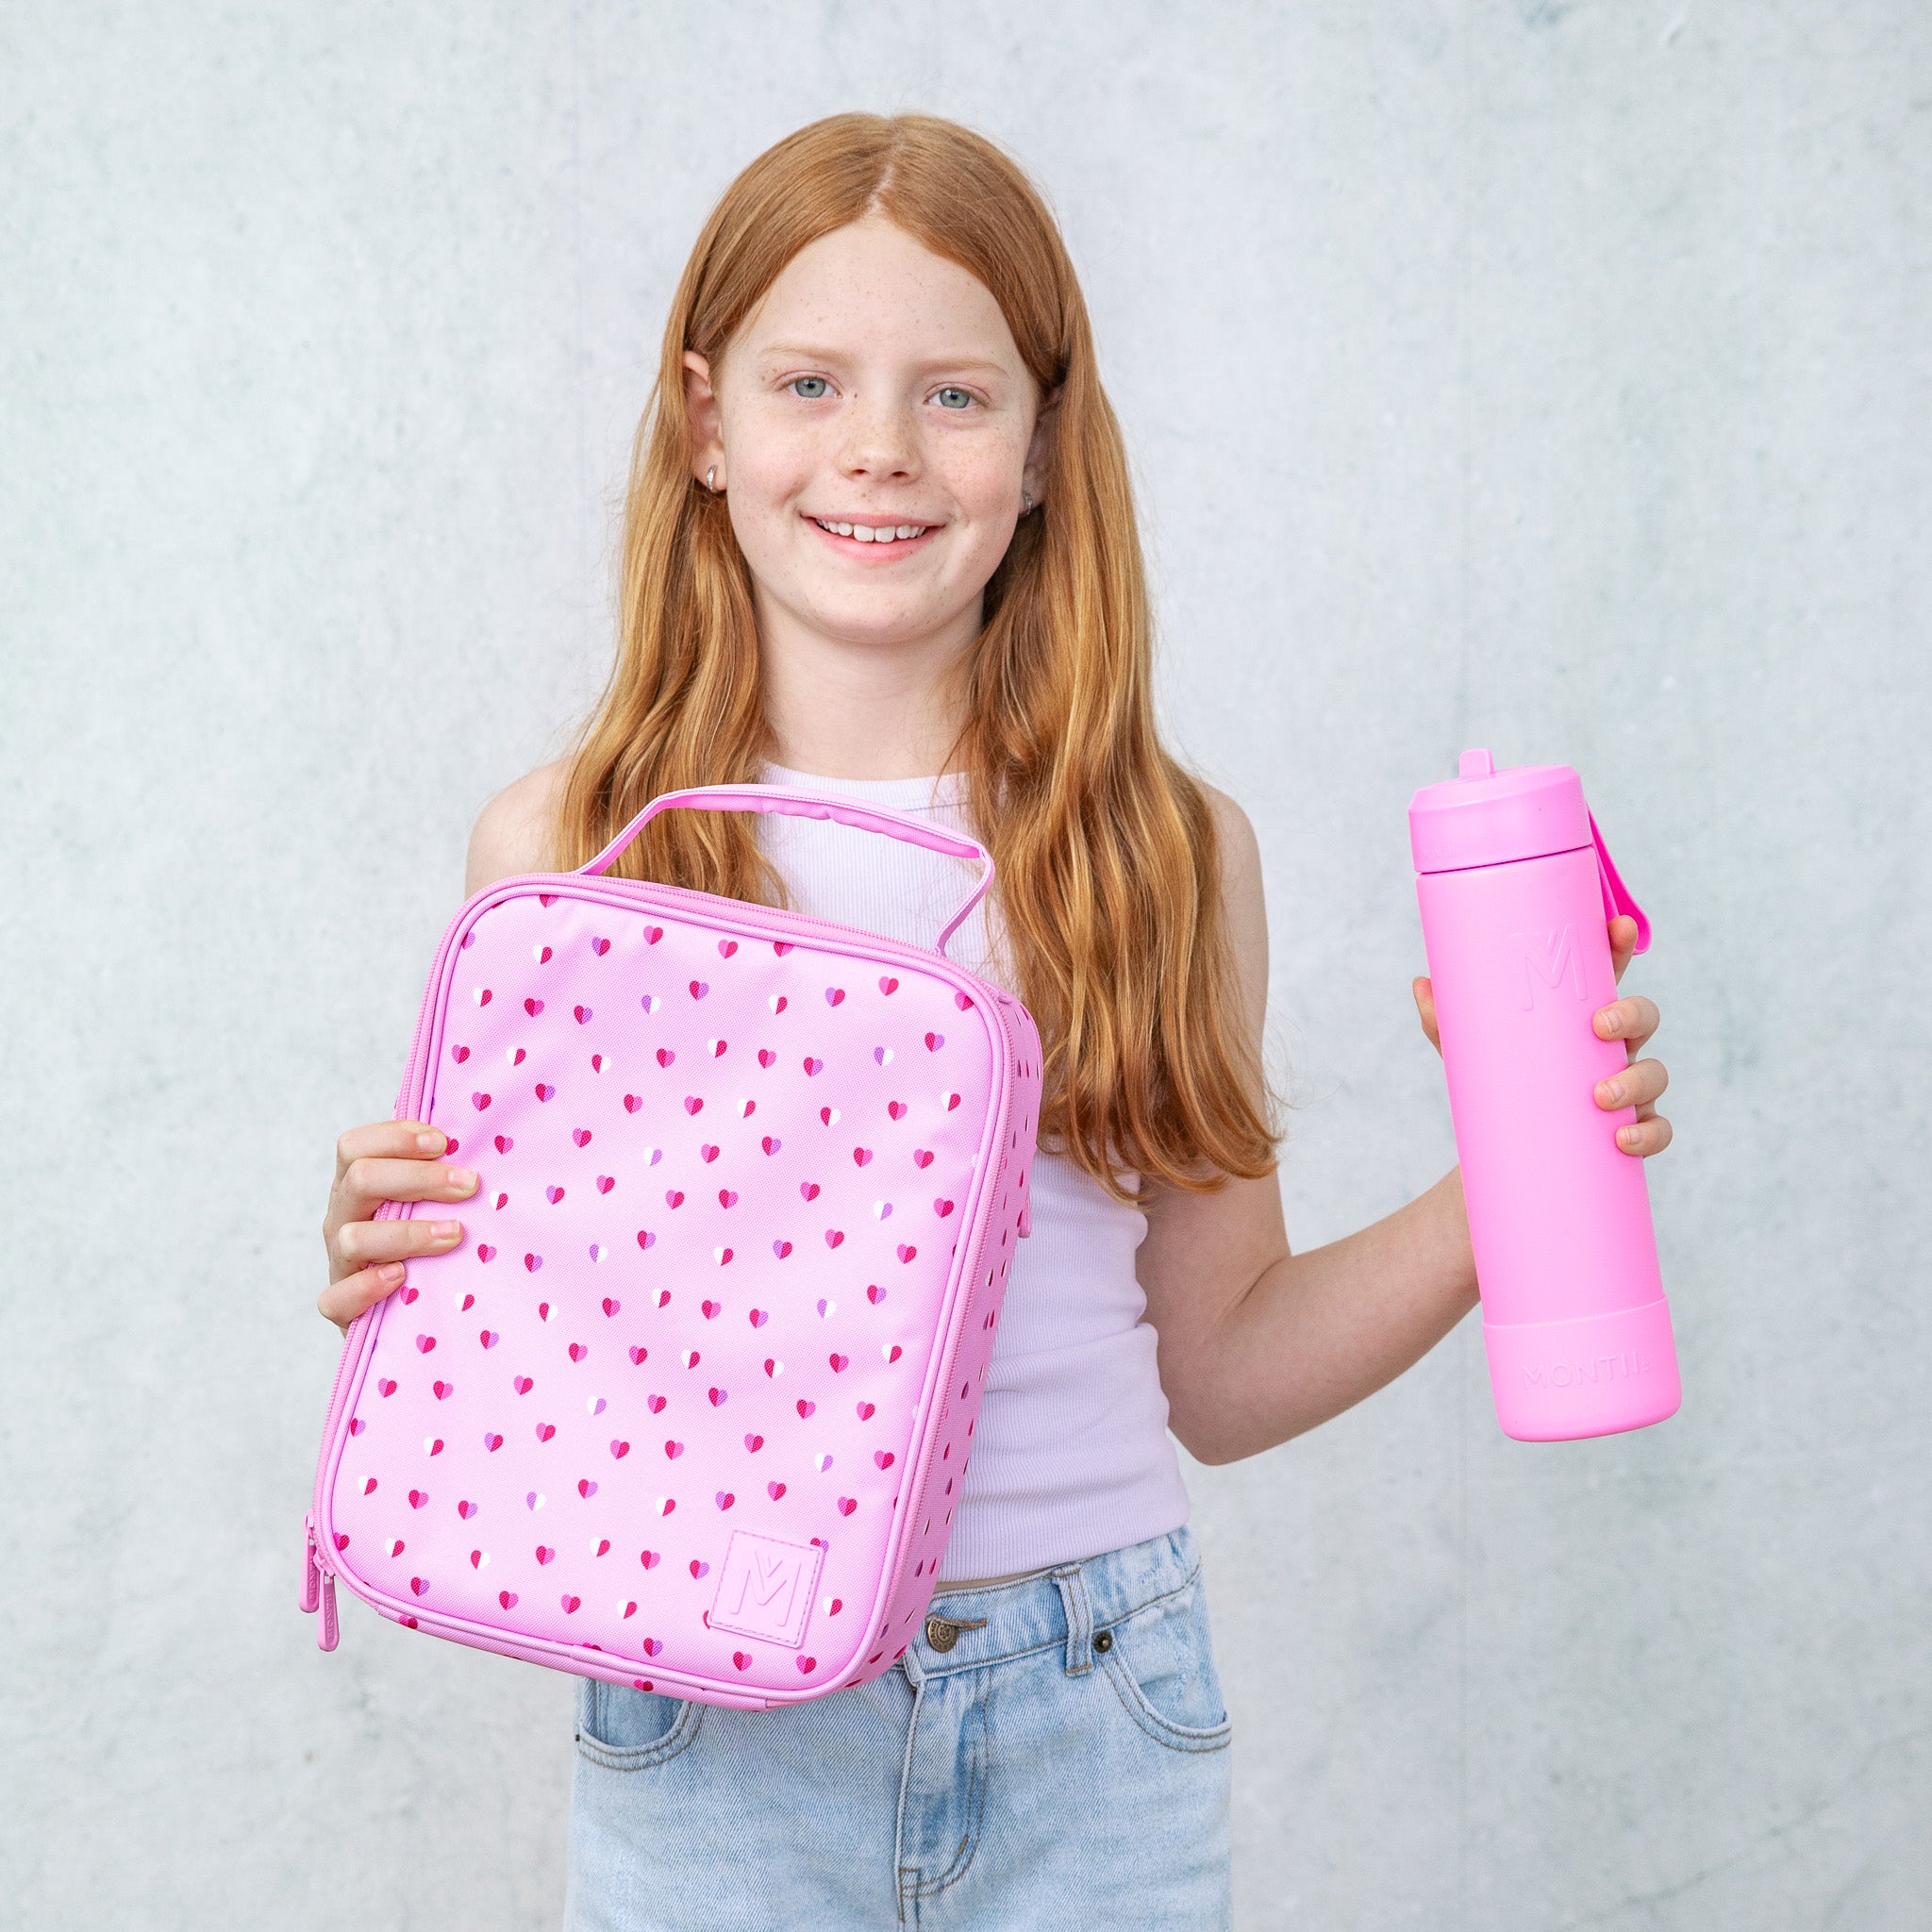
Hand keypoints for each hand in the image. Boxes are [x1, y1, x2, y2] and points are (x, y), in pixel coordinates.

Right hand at [319, 1121, 479, 1331]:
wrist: (404, 1307)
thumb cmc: (425, 1239)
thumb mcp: (425, 1200)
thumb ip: (439, 1173)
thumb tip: (482, 1143)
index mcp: (357, 1184)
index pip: (354, 1147)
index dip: (396, 1138)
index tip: (444, 1143)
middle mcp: (343, 1217)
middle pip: (360, 1180)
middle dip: (420, 1178)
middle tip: (469, 1186)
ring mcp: (339, 1261)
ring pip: (354, 1237)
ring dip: (408, 1233)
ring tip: (455, 1234)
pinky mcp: (340, 1305)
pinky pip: (337, 1298)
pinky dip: (368, 1286)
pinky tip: (401, 1276)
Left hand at [1410, 913, 1671, 1159]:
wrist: (1506, 1149)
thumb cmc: (1496, 1082)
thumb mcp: (1467, 1050)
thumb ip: (1445, 1019)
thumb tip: (1422, 984)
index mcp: (1578, 1016)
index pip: (1607, 973)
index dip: (1620, 946)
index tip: (1620, 926)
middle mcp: (1611, 1046)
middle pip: (1644, 1016)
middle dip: (1631, 1015)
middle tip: (1600, 1028)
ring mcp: (1627, 1086)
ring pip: (1655, 1073)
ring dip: (1636, 1081)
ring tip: (1600, 1097)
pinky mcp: (1631, 1127)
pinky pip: (1659, 1128)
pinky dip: (1650, 1133)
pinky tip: (1623, 1139)